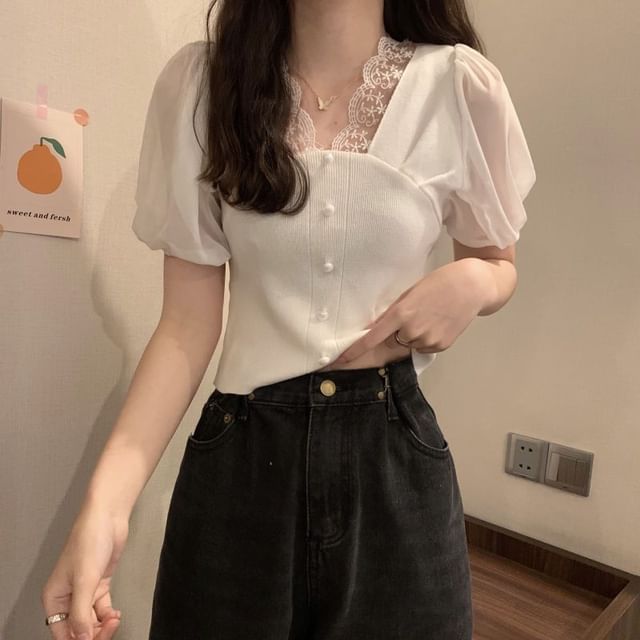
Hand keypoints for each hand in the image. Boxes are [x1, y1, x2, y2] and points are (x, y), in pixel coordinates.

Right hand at [41, 504, 128, 638]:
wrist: (108, 517)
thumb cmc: (90, 540)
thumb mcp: (85, 580)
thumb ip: (81, 613)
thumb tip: (82, 638)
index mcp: (54, 598)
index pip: (62, 633)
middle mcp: (67, 597)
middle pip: (78, 629)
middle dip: (94, 633)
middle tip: (110, 629)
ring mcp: (84, 591)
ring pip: (91, 620)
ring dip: (103, 625)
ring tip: (114, 619)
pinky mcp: (99, 584)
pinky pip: (101, 609)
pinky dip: (108, 615)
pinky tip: (115, 614)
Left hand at [332, 259, 490, 365]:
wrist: (473, 285)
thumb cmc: (439, 282)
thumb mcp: (410, 293)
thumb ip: (394, 312)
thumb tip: (378, 328)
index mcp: (401, 314)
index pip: (371, 338)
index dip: (353, 351)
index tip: (338, 360)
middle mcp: (412, 330)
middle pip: (392, 342)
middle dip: (394, 335)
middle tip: (413, 316)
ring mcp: (428, 340)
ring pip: (408, 345)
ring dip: (411, 336)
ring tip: (429, 316)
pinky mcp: (441, 346)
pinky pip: (423, 347)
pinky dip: (425, 338)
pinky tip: (437, 323)